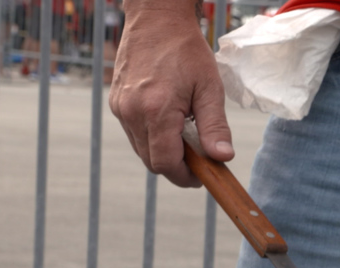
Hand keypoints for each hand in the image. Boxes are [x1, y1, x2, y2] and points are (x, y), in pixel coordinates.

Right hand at [108, 4, 233, 186]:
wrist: (156, 19)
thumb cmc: (186, 50)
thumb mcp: (209, 88)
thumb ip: (215, 127)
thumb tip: (223, 158)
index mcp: (156, 110)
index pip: (165, 163)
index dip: (185, 176)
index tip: (202, 176)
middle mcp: (131, 112)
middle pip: (152, 161)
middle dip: (176, 167)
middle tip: (199, 160)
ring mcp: (120, 108)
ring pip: (141, 150)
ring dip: (164, 152)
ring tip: (187, 137)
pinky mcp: (117, 103)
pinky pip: (134, 133)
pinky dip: (152, 137)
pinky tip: (170, 123)